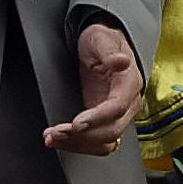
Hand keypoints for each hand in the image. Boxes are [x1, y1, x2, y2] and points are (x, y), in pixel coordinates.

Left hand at [43, 19, 143, 153]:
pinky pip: (96, 141)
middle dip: (82, 136)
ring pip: (104, 142)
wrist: (101, 45)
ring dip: (78, 145)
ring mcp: (116, 115)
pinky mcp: (104, 120)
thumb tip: (121, 61)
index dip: (97, 119)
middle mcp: (127, 103)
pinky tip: (60, 140)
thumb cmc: (102, 40)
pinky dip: (78, 145)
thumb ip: (109, 51)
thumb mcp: (101, 39)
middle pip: (111, 131)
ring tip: (53, 138)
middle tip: (56, 132)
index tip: (76, 123)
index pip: (116, 108)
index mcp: (129, 84)